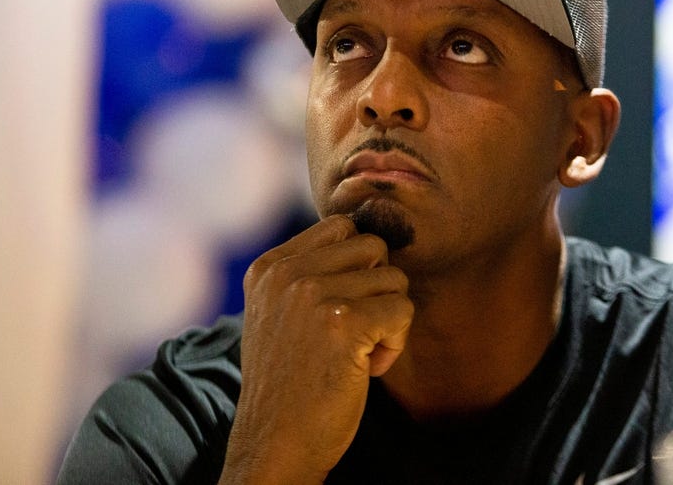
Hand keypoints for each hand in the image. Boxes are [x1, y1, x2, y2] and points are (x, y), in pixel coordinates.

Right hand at [218, 215, 413, 484]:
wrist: (275, 445)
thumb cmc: (290, 384)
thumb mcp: (279, 314)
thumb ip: (308, 273)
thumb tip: (371, 238)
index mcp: (269, 267)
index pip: (340, 227)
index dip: (357, 267)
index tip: (340, 311)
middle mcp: (287, 273)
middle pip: (373, 246)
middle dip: (377, 288)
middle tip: (356, 332)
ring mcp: (313, 295)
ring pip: (394, 278)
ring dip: (388, 319)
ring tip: (357, 354)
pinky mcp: (344, 323)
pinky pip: (403, 309)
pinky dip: (395, 343)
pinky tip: (366, 368)